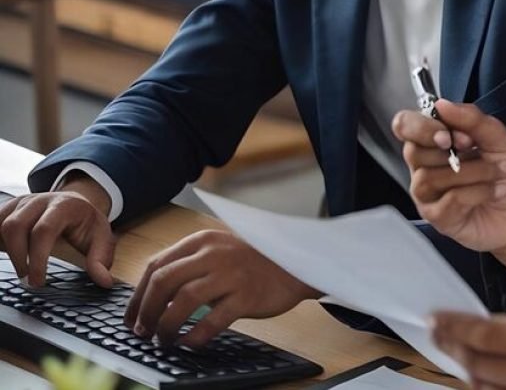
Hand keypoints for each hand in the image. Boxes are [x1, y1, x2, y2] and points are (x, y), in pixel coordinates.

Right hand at [0, 174, 114, 287]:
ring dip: (7, 251)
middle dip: (18, 257)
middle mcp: (40, 200)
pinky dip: (0, 242)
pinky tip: (8, 255)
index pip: (43, 230)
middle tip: (28, 279)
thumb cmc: (86, 223)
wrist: (77, 203)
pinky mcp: (9, 208)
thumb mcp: (101, 238)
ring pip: (2, 225)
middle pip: (15, 226)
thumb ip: (101, 259)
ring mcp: (22, 202)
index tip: (37, 281)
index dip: (37, 258)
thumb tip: (104, 282)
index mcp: (64, 205)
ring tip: (21, 268)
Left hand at [124, 229, 317, 346]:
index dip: (137, 296)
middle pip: (164, 282)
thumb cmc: (253, 261)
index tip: (131, 317)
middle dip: (145, 311)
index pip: (156, 266)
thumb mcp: (219, 251)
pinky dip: (195, 335)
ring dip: (166, 326)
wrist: (296, 263)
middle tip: (142, 332)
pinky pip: (212, 320)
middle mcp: (213, 254)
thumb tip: (151, 295)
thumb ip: (190, 264)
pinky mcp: (246, 295)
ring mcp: (231, 274)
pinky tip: (189, 343)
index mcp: (202, 241)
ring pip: (183, 301)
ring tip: (163, 340)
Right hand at [392, 100, 505, 273]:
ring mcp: (427, 194)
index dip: (421, 127)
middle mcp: (423, 166)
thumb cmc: (503, 172)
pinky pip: (449, 200)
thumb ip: (471, 118)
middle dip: (451, 149)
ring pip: (430, 178)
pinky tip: (493, 191)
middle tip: (475, 149)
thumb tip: (442, 105)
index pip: (404, 125)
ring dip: (472, 172)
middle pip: (412, 151)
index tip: (448, 133)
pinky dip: (478, 192)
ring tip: (494, 173)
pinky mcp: (437, 217)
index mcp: (432, 141)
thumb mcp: (496, 137)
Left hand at [432, 309, 505, 389]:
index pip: (490, 334)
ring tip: (455, 352)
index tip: (435, 318)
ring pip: (485, 388)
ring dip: (465, 370)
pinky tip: (477, 375)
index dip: (456, 327)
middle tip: (435, 334)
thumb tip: (477, 324)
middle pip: (481, 364)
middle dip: (452, 347)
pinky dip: (485, 388)